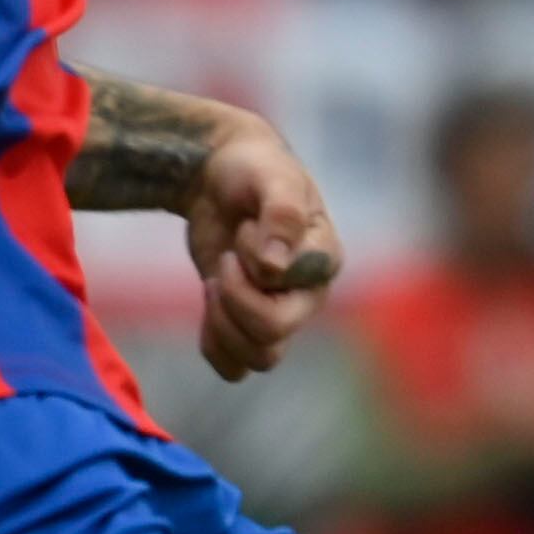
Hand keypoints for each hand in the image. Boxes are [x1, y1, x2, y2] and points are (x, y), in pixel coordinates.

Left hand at [182, 121, 343, 379]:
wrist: (218, 173)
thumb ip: (282, 214)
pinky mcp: (245, 323)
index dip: (257, 266)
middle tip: (224, 258)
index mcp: (323, 261)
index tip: (246, 226)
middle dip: (235, 298)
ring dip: (222, 323)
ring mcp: (278, 312)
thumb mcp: (272, 177)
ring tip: (214, 280)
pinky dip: (214, 344)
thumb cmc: (253, 168)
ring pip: (258, 358)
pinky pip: (234, 365)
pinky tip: (209, 300)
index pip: (295, 293)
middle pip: (273, 335)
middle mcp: (307, 295)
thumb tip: (275, 269)